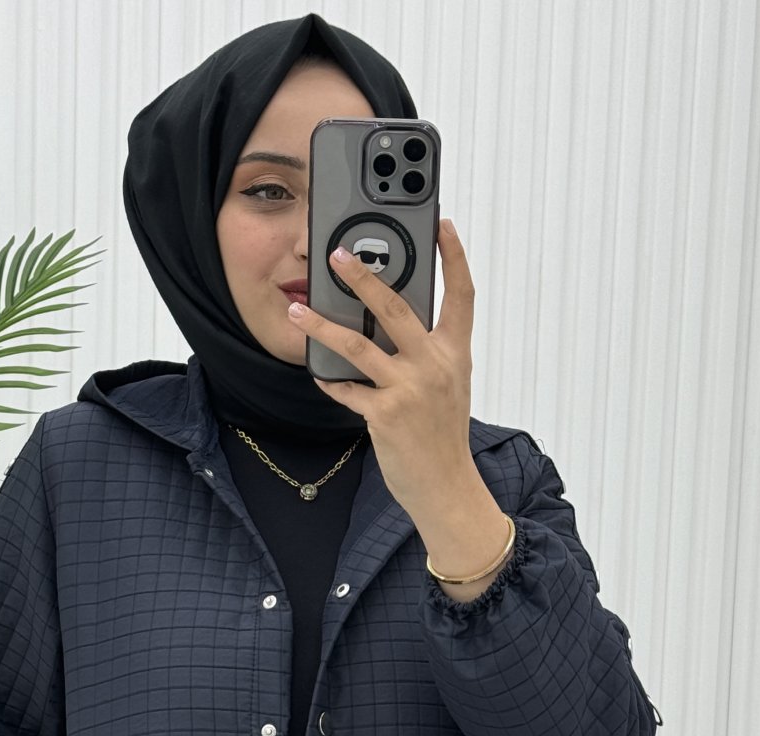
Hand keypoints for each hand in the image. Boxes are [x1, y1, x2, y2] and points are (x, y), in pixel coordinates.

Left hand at [288, 218, 476, 520]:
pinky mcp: (385, 414)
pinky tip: (316, 372)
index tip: (442, 224)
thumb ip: (429, 354)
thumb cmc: (443, 437)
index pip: (461, 294)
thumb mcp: (449, 387)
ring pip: (358, 344)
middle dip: (364, 276)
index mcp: (455, 353)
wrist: (446, 486)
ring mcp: (409, 389)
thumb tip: (394, 326)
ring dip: (322, 325)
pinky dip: (329, 381)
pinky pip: (347, 389)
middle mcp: (434, 365)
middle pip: (396, 307)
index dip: (453, 256)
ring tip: (298, 311)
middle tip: (339, 255)